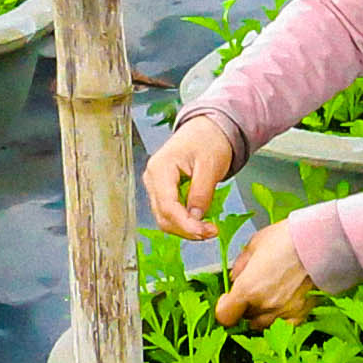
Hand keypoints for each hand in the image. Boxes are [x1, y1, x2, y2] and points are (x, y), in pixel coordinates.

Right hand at [143, 114, 238, 240]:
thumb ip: (202, 193)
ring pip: (164, 218)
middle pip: (163, 216)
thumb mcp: (210, 166)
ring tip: (207, 229)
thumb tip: (196, 219)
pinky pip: (168, 213)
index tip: (206, 233)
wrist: (206, 130)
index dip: (186, 225)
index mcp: (160, 168)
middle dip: (186, 230)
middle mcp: (151, 179)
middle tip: (211, 233)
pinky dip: (183, 222)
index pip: (168, 206)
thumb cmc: (208, 141)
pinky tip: (199, 222)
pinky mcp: (161, 191)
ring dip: (185, 228)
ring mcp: (154, 186)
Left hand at [211, 219, 323, 330]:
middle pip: (245, 318)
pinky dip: (280, 317)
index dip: (225, 308)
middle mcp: (264, 305)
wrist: (321, 241)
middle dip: (245, 306)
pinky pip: (284, 325)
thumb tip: (235, 277)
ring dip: (261, 313)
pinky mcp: (301, 313)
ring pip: (263, 324)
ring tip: (270, 294)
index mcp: (248, 288)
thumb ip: (241, 266)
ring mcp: (284, 312)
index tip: (228, 299)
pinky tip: (283, 302)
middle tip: (253, 288)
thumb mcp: (254, 244)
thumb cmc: (287, 238)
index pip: (225, 316)